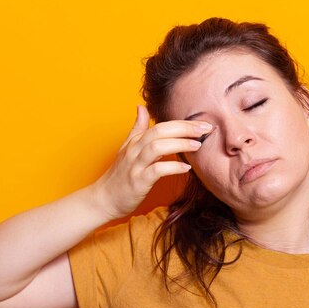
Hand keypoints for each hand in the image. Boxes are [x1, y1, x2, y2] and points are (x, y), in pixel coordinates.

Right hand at [93, 105, 213, 219]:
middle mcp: (135, 150)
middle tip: (206, 129)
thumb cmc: (118, 176)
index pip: (160, 125)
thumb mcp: (126, 148)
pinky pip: (157, 171)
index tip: (202, 123)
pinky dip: (173, 168)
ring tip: (197, 145)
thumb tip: (141, 107)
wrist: (102, 200)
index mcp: (135, 142)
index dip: (182, 122)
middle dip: (184, 128)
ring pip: (157, 147)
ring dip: (179, 144)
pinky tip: (186, 168)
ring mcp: (135, 166)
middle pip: (160, 131)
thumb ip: (136, 128)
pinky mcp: (138, 182)